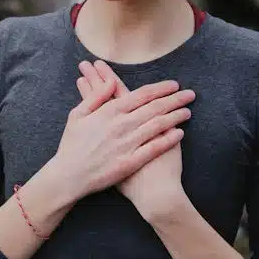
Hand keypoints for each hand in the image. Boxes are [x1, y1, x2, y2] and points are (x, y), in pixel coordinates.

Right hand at [77, 60, 189, 221]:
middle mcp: (120, 126)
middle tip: (190, 94)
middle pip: (154, 108)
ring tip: (188, 111)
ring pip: (157, 126)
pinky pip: (153, 148)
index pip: (141, 95)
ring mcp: (126, 144)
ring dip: (175, 116)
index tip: (174, 85)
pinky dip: (168, 139)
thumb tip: (111, 82)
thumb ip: (95, 96)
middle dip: (175, 99)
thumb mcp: (77, 115)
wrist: (68, 176)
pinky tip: (180, 133)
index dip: (160, 88)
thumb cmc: (71, 145)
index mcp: (109, 112)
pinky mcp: (129, 162)